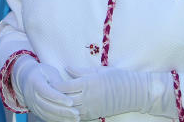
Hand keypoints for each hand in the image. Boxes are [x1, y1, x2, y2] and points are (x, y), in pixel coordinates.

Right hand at [11, 56, 78, 121]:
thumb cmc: (41, 72)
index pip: (46, 92)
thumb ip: (58, 81)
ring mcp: (32, 104)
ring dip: (61, 118)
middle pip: (47, 105)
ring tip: (75, 118)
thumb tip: (68, 92)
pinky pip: (46, 117)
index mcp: (34, 81)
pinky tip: (68, 120)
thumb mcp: (50, 71)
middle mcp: (31, 95)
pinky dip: (57, 120)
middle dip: (63, 111)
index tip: (71, 102)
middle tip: (76, 113)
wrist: (25, 78)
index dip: (59, 98)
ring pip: (47, 114)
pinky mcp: (35, 110)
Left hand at [54, 66, 174, 118]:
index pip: (66, 86)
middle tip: (47, 92)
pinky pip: (79, 116)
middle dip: (56, 96)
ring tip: (54, 102)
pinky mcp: (96, 115)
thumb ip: (81, 71)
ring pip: (71, 110)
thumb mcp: (99, 70)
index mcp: (89, 83)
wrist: (135, 93)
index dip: (56, 85)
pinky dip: (71, 114)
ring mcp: (92, 107)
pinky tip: (66, 110)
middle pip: (66, 99)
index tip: (49, 81)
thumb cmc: (118, 77)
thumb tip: (66, 68)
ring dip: (62, 107)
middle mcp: (89, 96)